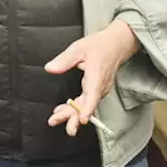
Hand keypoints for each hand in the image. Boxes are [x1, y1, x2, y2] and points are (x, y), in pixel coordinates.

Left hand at [44, 20, 138, 135]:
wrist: (116, 45)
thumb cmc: (99, 46)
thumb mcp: (79, 48)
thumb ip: (64, 60)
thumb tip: (50, 68)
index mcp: (97, 76)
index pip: (93, 95)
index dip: (87, 108)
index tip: (82, 119)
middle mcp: (100, 86)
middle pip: (87, 105)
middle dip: (72, 116)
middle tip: (55, 121)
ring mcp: (100, 90)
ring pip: (86, 106)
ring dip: (71, 114)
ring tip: (55, 119)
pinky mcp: (97, 91)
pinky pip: (86, 103)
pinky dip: (75, 108)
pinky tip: (63, 110)